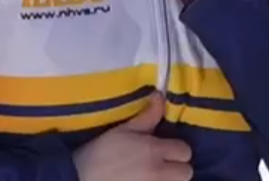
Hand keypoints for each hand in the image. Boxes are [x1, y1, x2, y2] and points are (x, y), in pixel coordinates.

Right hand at [72, 93, 192, 180]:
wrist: (81, 176)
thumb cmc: (101, 151)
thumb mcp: (123, 130)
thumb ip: (147, 116)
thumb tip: (161, 96)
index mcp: (154, 150)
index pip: (184, 150)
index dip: (176, 149)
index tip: (164, 148)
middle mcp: (159, 172)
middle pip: (186, 172)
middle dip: (177, 167)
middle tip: (162, 164)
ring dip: (170, 179)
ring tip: (155, 174)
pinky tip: (146, 180)